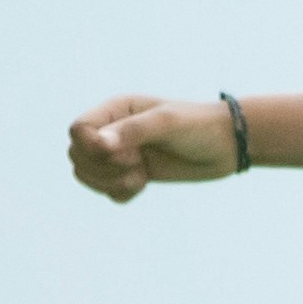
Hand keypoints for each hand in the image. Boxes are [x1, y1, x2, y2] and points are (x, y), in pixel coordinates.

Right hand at [64, 92, 235, 205]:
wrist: (226, 146)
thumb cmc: (198, 127)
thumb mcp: (167, 123)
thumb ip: (133, 131)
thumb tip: (99, 145)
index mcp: (115, 110)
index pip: (77, 130)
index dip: (90, 146)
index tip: (124, 152)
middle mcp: (112, 130)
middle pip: (76, 155)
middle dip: (103, 167)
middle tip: (137, 163)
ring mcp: (121, 154)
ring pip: (86, 175)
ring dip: (110, 182)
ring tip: (141, 175)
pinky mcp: (131, 175)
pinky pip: (107, 192)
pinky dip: (121, 193)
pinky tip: (144, 184)